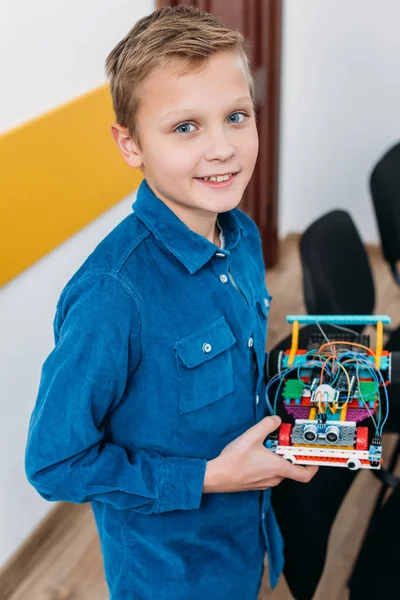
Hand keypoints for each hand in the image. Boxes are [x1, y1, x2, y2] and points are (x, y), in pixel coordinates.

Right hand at [203, 416, 318, 492]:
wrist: (217, 476)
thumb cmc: (234, 461)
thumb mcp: (252, 436)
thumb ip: (267, 424)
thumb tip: (275, 420)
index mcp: (278, 468)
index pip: (305, 474)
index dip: (313, 466)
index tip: (313, 456)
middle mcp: (275, 478)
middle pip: (291, 468)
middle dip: (289, 454)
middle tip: (282, 442)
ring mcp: (265, 482)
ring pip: (279, 470)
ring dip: (277, 458)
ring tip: (266, 446)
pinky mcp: (257, 483)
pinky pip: (269, 473)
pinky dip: (268, 463)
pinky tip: (256, 454)